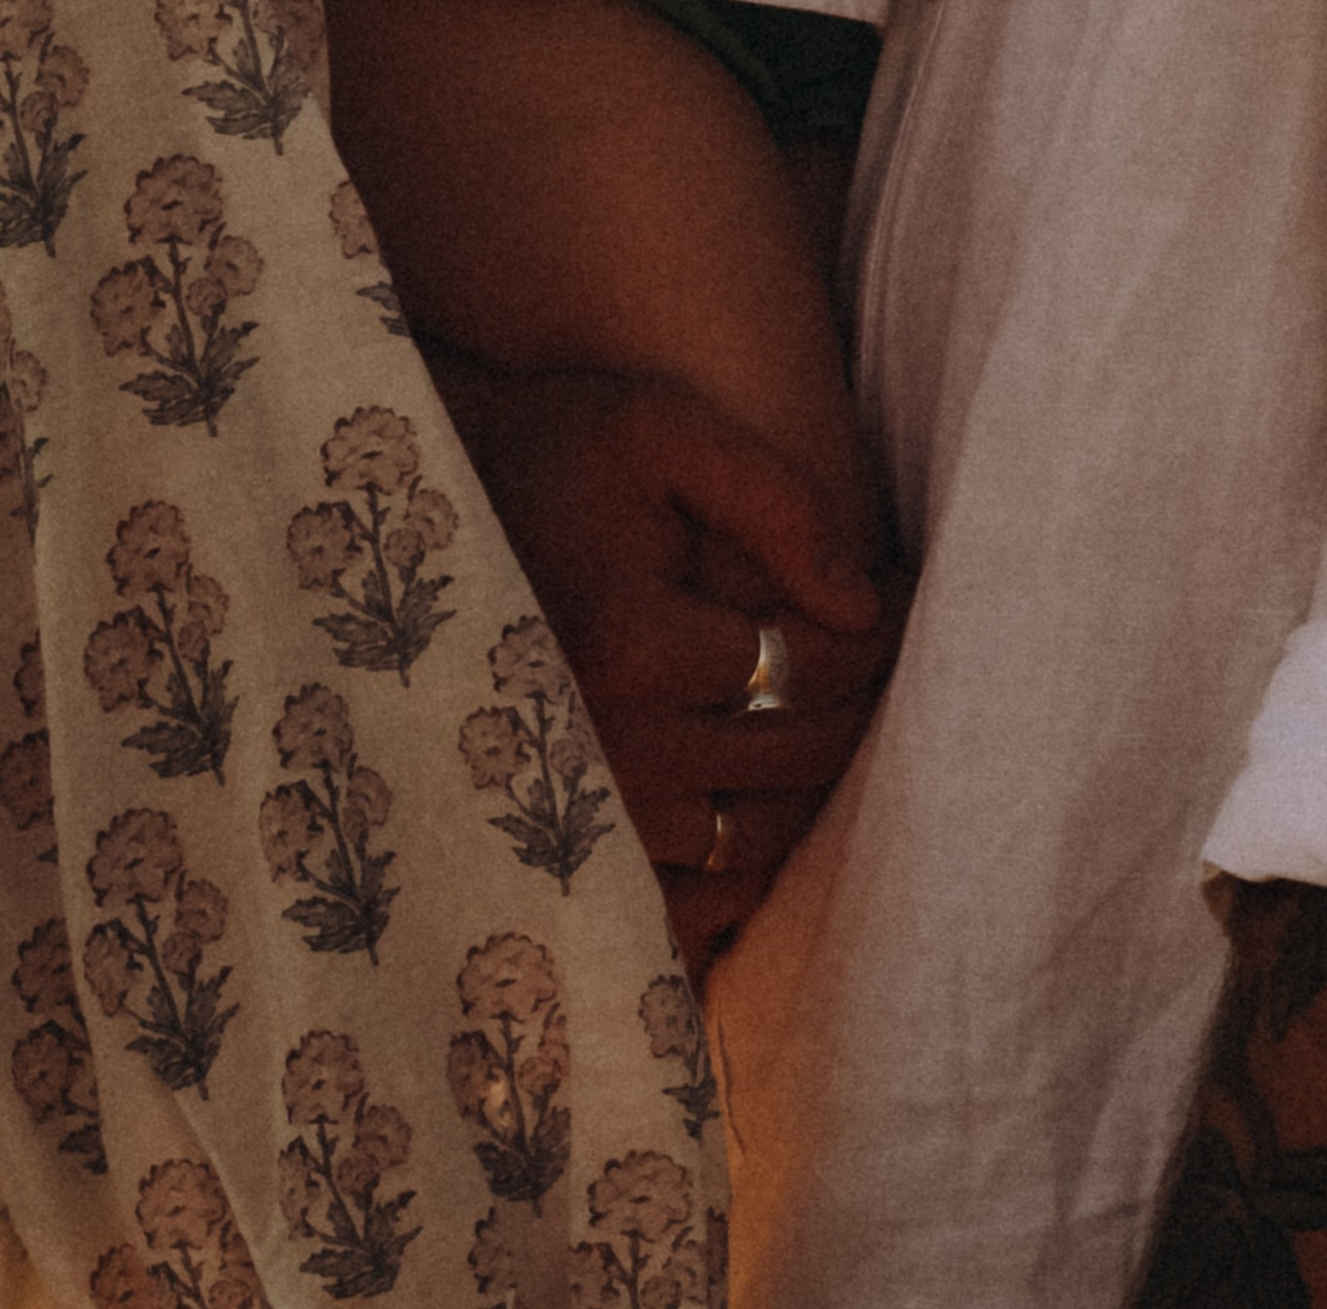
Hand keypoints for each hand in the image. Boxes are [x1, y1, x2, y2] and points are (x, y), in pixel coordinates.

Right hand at [430, 359, 902, 970]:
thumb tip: (863, 603)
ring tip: (833, 709)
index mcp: (631, 642)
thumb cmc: (556, 452)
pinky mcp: (568, 852)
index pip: (813, 662)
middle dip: (866, 700)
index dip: (881, 626)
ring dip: (818, 779)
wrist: (425, 515)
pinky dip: (748, 861)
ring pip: (762, 834)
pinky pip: (696, 898)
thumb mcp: (661, 428)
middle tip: (887, 651)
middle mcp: (608, 748)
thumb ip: (776, 500)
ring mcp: (584, 816)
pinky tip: (763, 789)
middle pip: (799, 755)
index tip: (901, 590)